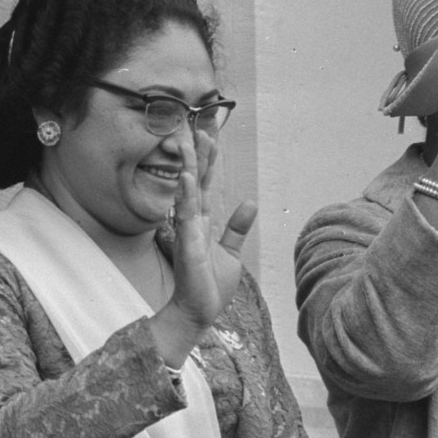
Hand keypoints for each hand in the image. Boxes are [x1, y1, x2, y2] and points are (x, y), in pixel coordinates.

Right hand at [162, 127, 255, 333]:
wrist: (199, 310)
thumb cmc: (210, 284)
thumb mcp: (230, 252)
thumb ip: (237, 227)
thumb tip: (250, 202)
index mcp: (203, 221)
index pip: (207, 184)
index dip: (209, 160)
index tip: (210, 136)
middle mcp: (194, 221)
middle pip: (197, 180)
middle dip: (198, 154)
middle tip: (198, 127)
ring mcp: (189, 230)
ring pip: (189, 191)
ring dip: (190, 166)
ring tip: (189, 142)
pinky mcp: (188, 243)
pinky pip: (187, 214)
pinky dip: (186, 194)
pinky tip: (188, 176)